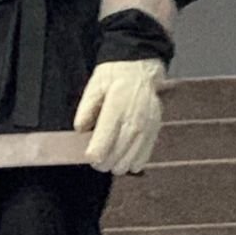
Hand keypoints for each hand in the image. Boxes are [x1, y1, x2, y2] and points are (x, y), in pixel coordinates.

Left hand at [73, 59, 164, 174]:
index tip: (89, 156)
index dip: (94, 154)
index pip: (104, 141)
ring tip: (108, 159)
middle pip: (116, 156)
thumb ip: (85, 109)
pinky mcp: (154, 131)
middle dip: (103, 163)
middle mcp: (134, 120)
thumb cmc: (115, 77)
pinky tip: (124, 159)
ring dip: (116, 165)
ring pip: (130, 161)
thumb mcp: (94, 86)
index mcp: (116, 107)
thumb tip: (80, 129)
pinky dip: (132, 163)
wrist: (141, 69)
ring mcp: (146, 128)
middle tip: (96, 159)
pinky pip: (144, 157)